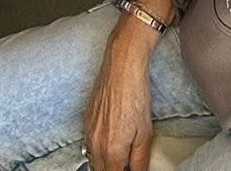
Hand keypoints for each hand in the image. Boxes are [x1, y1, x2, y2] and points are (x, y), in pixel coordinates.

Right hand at [83, 30, 156, 170]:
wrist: (121, 68)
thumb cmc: (136, 98)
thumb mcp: (145, 134)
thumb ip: (140, 161)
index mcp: (112, 151)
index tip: (129, 169)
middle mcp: (95, 145)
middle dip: (112, 170)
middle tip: (125, 164)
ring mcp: (88, 132)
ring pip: (91, 159)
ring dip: (103, 163)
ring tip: (118, 157)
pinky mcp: (85, 120)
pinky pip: (87, 144)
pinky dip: (97, 149)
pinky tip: (109, 141)